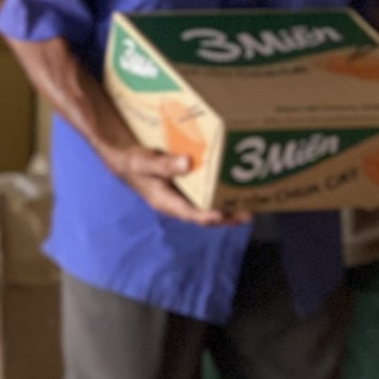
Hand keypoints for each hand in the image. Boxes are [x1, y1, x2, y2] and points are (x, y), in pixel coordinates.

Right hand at [102, 141, 247, 227]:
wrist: (128, 161)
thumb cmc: (135, 164)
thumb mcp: (145, 163)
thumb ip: (164, 164)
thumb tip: (187, 163)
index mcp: (166, 202)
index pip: (189, 213)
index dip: (206, 215)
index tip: (221, 215)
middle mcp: (178, 204)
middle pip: (205, 215)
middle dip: (227, 216)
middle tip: (248, 214)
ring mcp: (185, 197)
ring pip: (209, 206)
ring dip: (229, 207)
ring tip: (251, 204)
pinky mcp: (189, 188)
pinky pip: (208, 194)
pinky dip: (221, 193)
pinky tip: (237, 189)